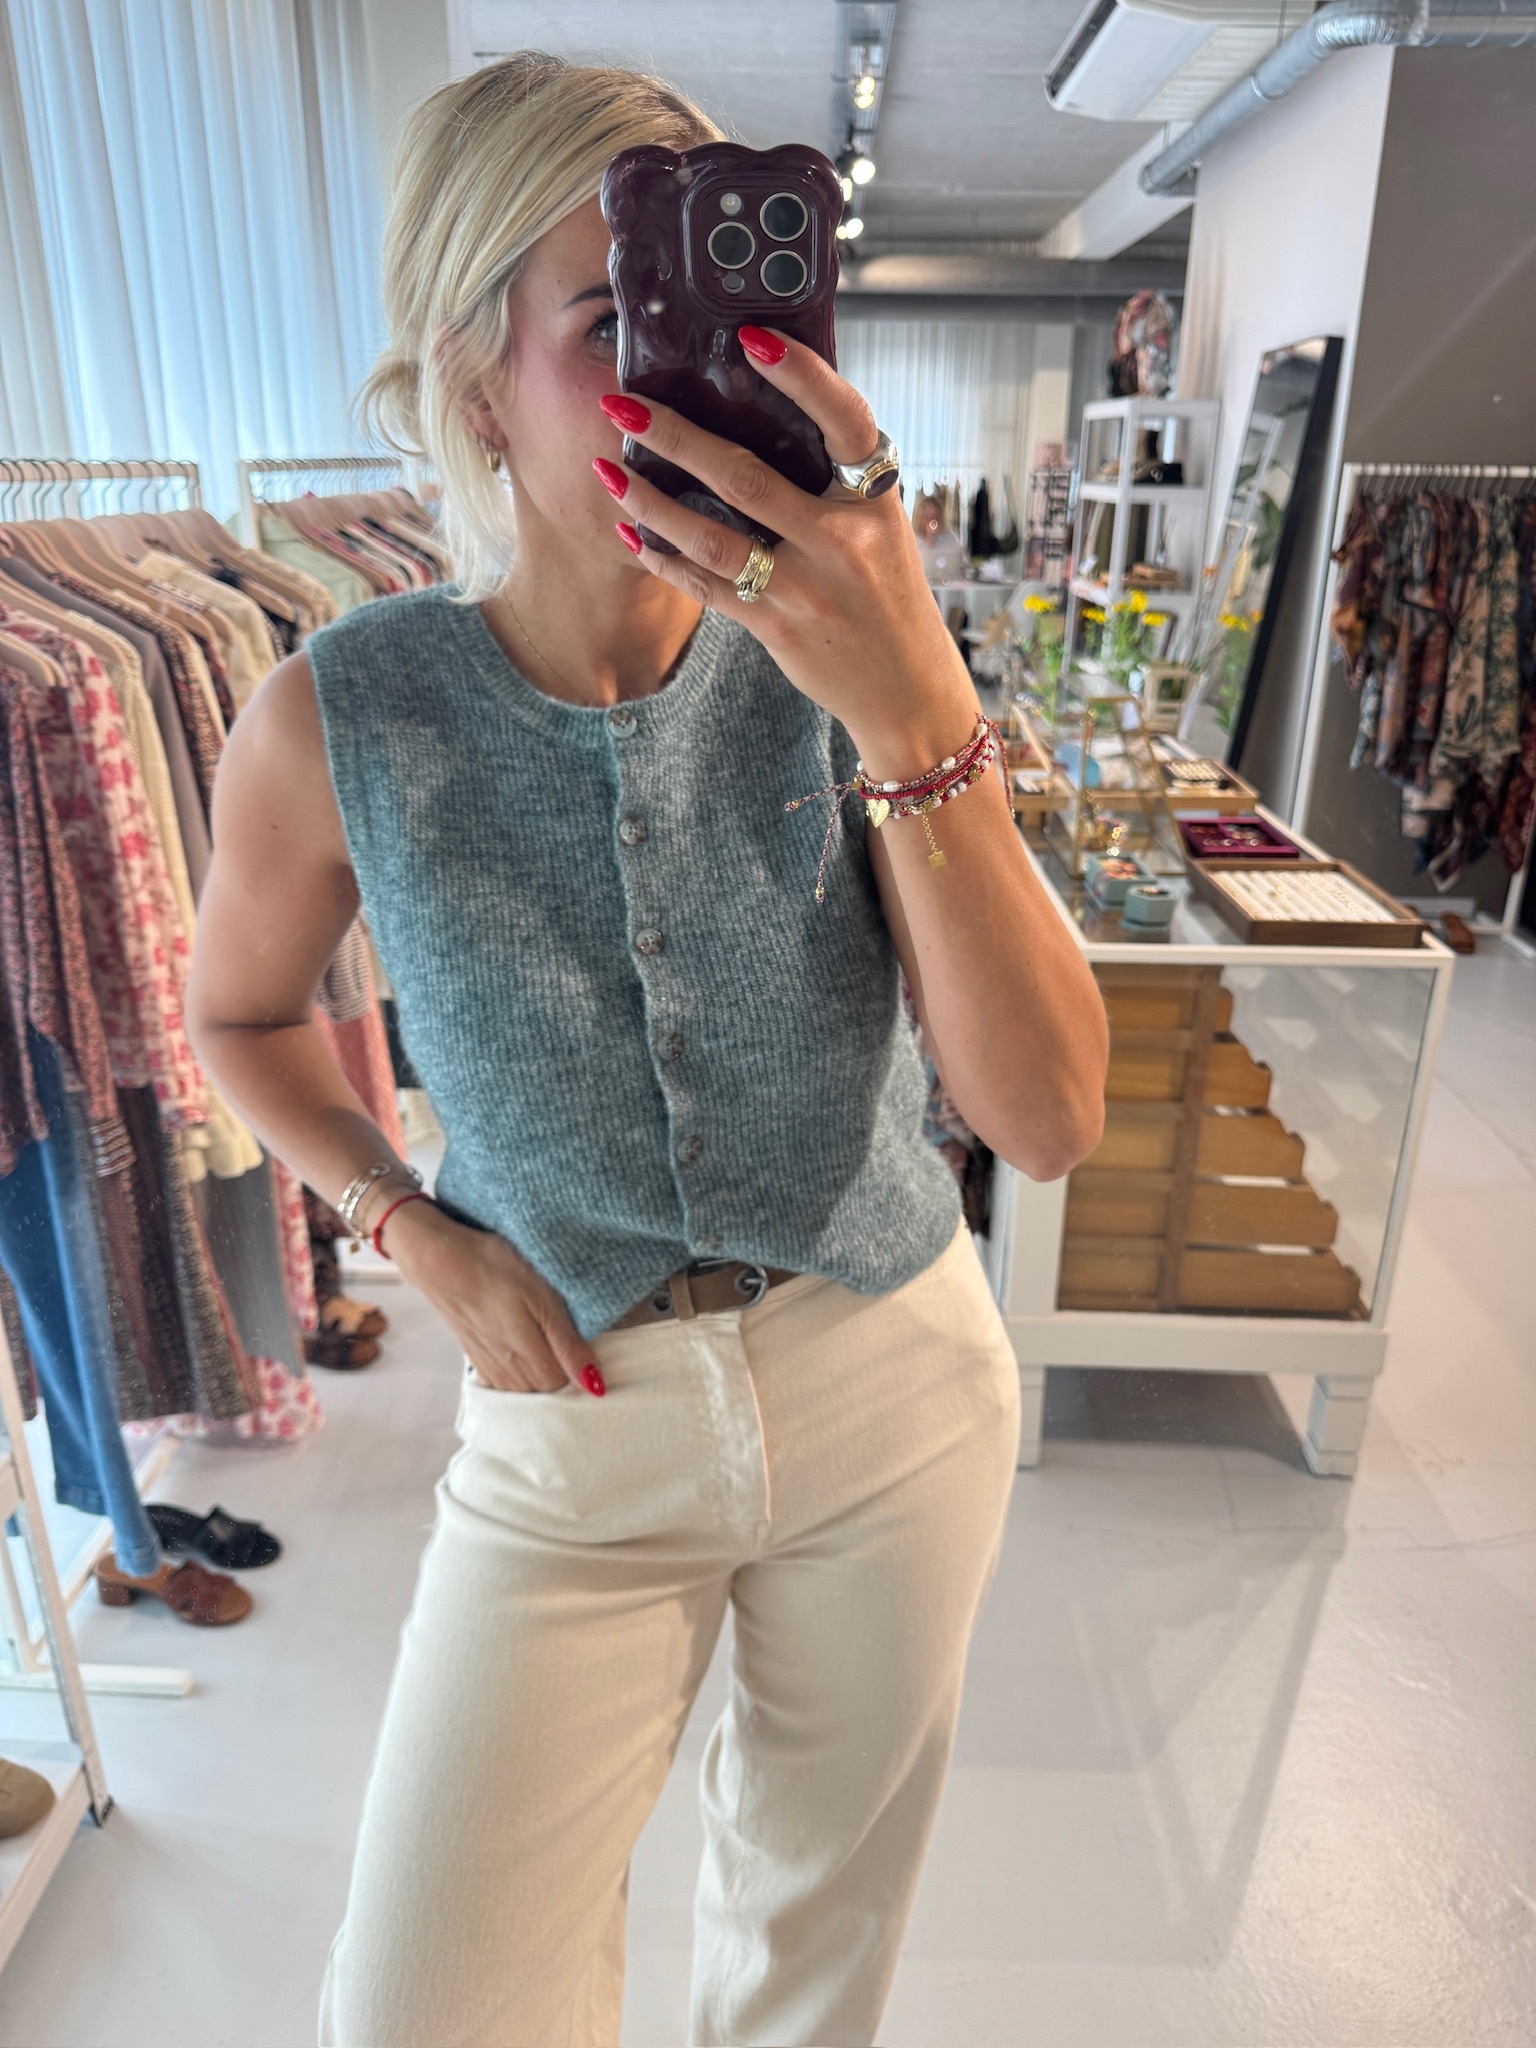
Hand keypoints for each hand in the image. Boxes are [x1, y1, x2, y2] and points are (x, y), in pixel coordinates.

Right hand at [386, 1200, 604, 1395]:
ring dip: (535, 1363)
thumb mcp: (545, 1301)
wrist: (440, 1260)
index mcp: (532, 1365)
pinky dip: (515, 1361)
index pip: (568, 1384)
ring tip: (535, 1328)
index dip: (577, 1360)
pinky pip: (505, 1375)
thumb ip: (569, 1346)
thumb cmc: (497, 1272)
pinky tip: (515, 1336)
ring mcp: (490, 1369)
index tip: (577, 1333)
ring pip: (525, 1383)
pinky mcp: (476, 1357)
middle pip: (546, 1387)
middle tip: (555, 1325)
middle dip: (557, 1364)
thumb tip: (595, 1387)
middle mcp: (510, 1376)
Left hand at [594, 332, 977, 778]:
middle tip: (622, 403)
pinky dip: (663, 558)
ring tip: (606, 470)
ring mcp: (807, 588)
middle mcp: (842, 541)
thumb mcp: (881, 527)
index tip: (752, 338)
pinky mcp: (777, 626)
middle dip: (676, 437)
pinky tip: (630, 531)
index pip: (845, 422)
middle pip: (747, 479)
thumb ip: (834, 481)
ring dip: (651, 501)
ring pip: (714, 537)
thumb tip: (765, 415)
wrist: (906, 687)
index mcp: (874, 501)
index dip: (803, 377)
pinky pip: (707, 587)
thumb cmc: (887, 595)